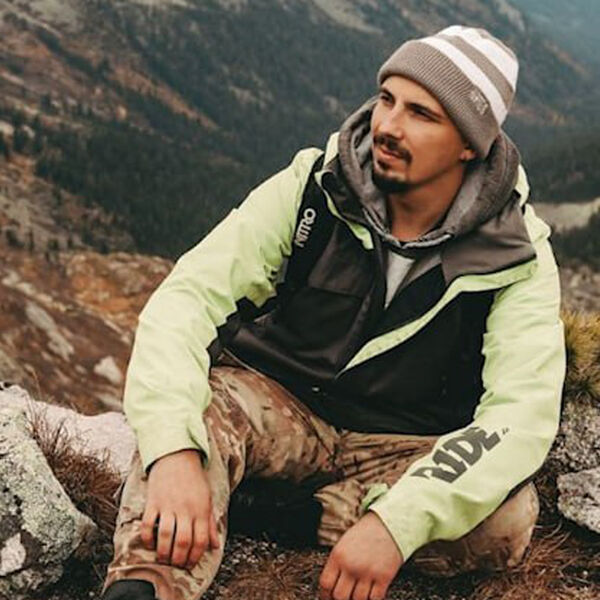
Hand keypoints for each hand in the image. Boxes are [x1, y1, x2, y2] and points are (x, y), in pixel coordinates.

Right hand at [140, 449, 219, 568]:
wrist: (177, 455)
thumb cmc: (194, 478)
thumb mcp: (207, 498)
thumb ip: (210, 523)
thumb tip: (215, 545)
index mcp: (201, 509)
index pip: (200, 541)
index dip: (195, 557)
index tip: (190, 564)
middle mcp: (186, 509)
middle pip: (183, 542)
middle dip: (178, 559)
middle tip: (175, 564)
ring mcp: (168, 505)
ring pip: (166, 536)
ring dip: (163, 552)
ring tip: (163, 558)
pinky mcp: (153, 501)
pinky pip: (148, 525)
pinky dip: (148, 538)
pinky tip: (150, 543)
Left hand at [319, 512, 402, 599]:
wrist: (388, 524)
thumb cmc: (364, 535)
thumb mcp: (344, 544)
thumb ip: (337, 565)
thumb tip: (332, 588)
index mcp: (338, 555)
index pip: (325, 583)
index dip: (325, 595)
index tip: (328, 597)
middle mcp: (351, 565)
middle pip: (340, 596)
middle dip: (341, 599)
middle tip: (345, 597)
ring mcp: (368, 572)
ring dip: (357, 599)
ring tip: (358, 594)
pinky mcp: (384, 577)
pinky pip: (374, 598)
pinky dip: (372, 599)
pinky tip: (371, 594)